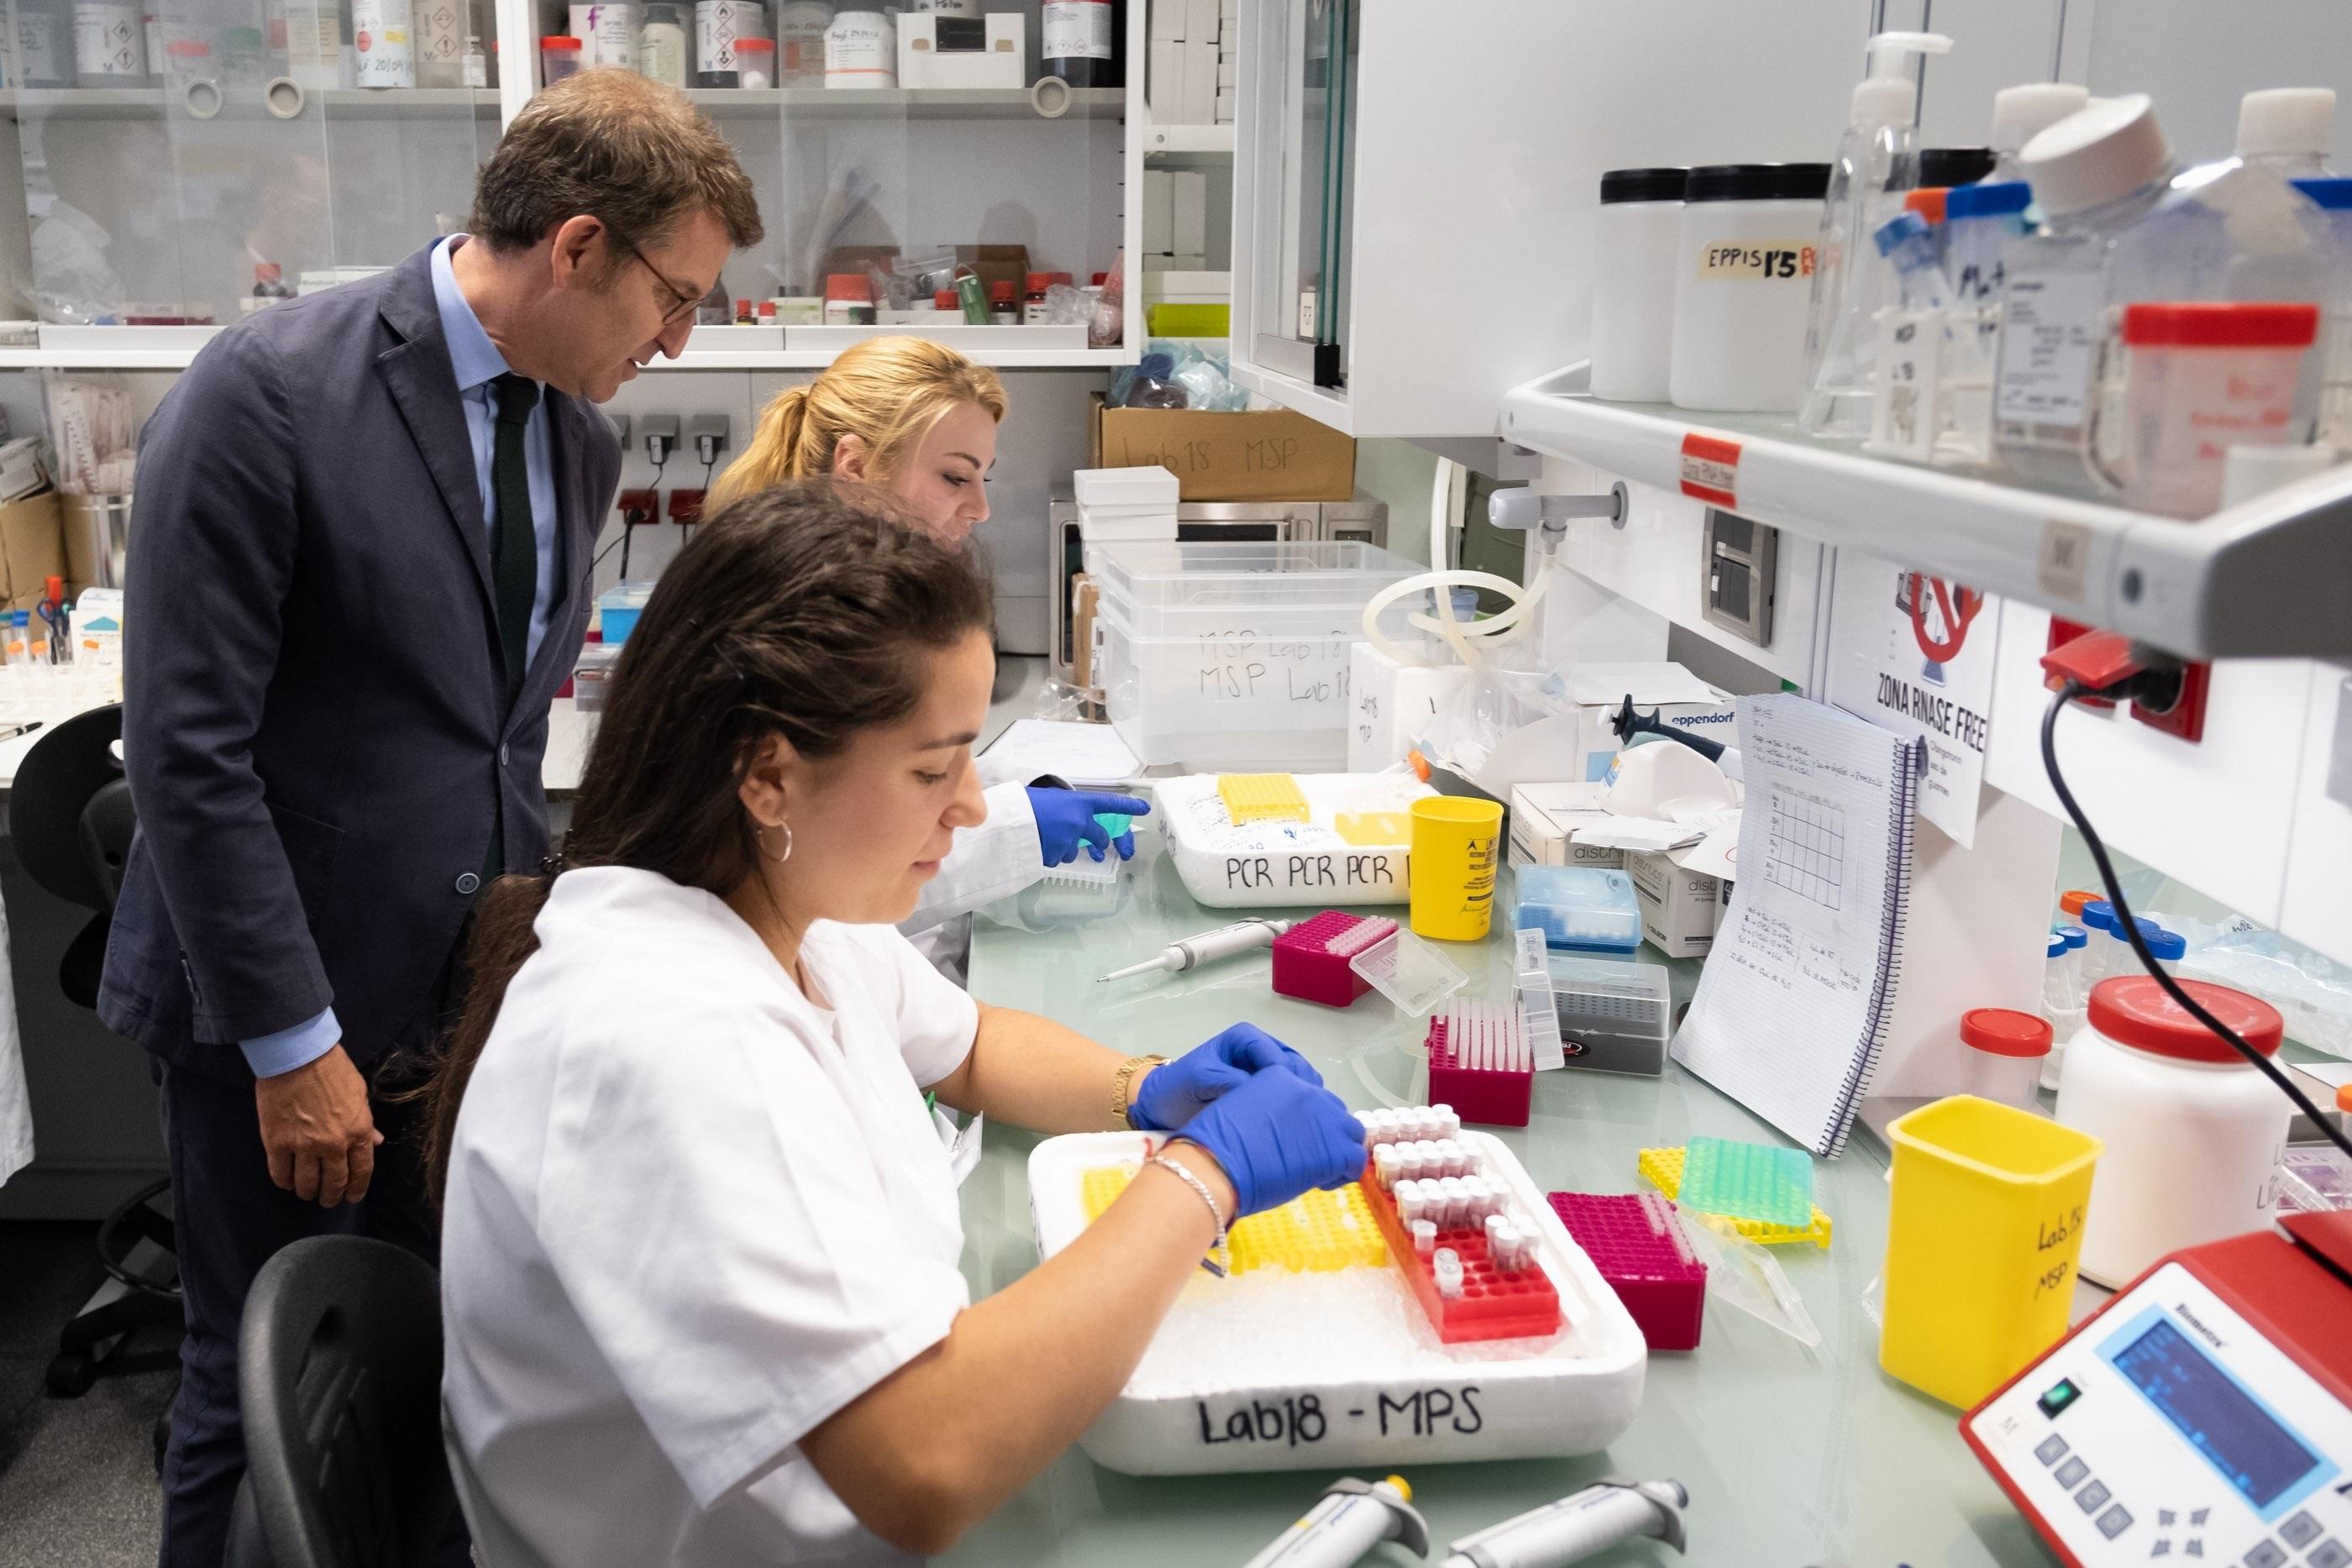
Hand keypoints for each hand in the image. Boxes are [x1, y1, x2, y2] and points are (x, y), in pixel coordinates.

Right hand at [254, 1044, 381, 1206]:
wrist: (297, 1056)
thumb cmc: (332, 1070)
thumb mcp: (359, 1094)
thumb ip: (366, 1122)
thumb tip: (375, 1142)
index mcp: (358, 1131)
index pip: (362, 1170)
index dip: (357, 1188)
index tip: (352, 1197)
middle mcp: (333, 1144)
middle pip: (334, 1182)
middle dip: (331, 1196)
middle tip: (327, 1200)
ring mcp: (303, 1146)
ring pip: (306, 1183)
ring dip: (307, 1192)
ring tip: (306, 1193)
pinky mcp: (276, 1142)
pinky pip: (280, 1173)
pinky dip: (284, 1181)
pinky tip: (287, 1182)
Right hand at [1028, 788, 1150, 866]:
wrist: (1010, 818)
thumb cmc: (1027, 803)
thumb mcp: (1053, 797)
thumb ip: (1069, 807)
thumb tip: (1074, 817)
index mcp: (1079, 802)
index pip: (1110, 803)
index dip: (1128, 807)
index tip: (1144, 809)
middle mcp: (1080, 821)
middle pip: (1100, 837)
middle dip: (1099, 842)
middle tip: (1097, 846)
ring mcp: (1070, 840)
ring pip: (1075, 852)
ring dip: (1067, 848)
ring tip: (1048, 838)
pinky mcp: (1058, 855)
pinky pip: (1058, 859)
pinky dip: (1051, 855)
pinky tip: (1040, 845)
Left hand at [1129, 1022, 1321, 1132]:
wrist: (1162, 1110)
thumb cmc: (1177, 1087)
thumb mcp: (1199, 1078)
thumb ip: (1229, 1080)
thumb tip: (1258, 1092)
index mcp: (1246, 1039)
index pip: (1278, 1056)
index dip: (1285, 1077)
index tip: (1285, 1100)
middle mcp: (1260, 1053)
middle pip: (1295, 1068)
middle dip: (1299, 1089)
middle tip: (1299, 1115)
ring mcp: (1265, 1075)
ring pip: (1299, 1084)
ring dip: (1302, 1101)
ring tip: (1300, 1123)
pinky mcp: (1266, 1097)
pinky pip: (1290, 1100)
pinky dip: (1296, 1111)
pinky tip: (1296, 1128)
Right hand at [1168, 1067, 1364, 1218]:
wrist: (1217, 1164)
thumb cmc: (1216, 1145)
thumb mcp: (1242, 1112)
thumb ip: (1268, 1113)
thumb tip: (1280, 1134)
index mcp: (1280, 1077)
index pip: (1311, 1096)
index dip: (1306, 1122)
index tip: (1293, 1142)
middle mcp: (1307, 1090)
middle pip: (1335, 1111)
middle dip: (1327, 1134)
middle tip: (1307, 1157)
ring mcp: (1326, 1117)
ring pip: (1352, 1132)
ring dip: (1339, 1150)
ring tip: (1318, 1171)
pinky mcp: (1336, 1147)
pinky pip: (1355, 1159)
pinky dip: (1343, 1173)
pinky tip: (1321, 1182)